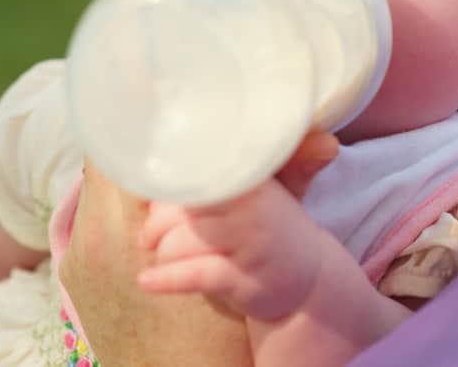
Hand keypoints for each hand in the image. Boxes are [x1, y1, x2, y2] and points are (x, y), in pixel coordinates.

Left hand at [137, 131, 339, 320]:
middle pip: (177, 211)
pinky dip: (165, 280)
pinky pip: (193, 274)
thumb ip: (205, 189)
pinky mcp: (245, 278)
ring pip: (178, 243)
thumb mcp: (246, 198)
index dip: (164, 195)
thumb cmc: (265, 232)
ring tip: (162, 259)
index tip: (154, 207)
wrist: (311, 276)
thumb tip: (147, 194)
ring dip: (162, 255)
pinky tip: (147, 282)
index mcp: (249, 177)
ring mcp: (251, 241)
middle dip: (155, 228)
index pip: (190, 176)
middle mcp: (252, 204)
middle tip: (151, 238)